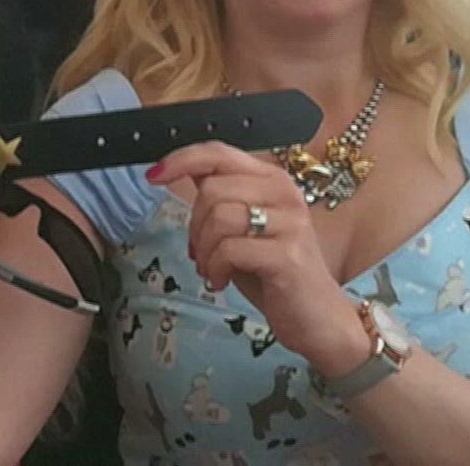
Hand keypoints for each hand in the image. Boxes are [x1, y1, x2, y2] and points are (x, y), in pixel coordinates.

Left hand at [148, 143, 368, 376]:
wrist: (316, 318)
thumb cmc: (273, 272)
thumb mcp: (242, 227)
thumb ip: (220, 196)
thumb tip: (182, 168)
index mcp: (272, 179)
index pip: (219, 152)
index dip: (181, 159)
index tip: (153, 175)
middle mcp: (284, 192)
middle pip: (212, 189)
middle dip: (194, 225)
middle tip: (201, 253)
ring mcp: (290, 223)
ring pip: (219, 217)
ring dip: (204, 250)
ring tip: (213, 268)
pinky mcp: (287, 255)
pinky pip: (229, 250)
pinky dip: (215, 268)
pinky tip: (222, 281)